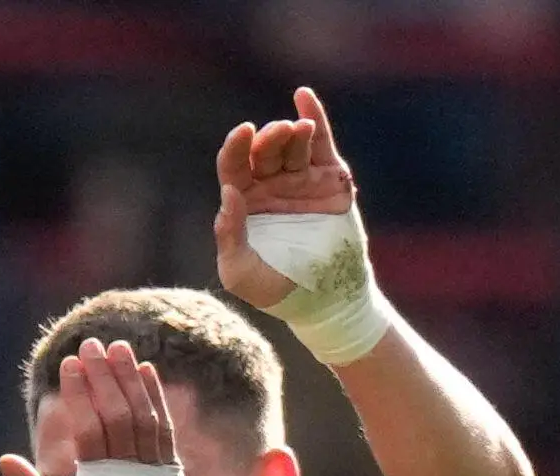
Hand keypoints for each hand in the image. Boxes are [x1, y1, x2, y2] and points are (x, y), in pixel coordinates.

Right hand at [0, 340, 187, 475]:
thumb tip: (7, 459)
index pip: (90, 426)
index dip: (80, 392)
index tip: (71, 364)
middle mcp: (132, 471)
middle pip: (118, 411)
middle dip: (103, 375)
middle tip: (90, 344)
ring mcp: (156, 470)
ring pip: (144, 413)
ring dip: (130, 378)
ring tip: (117, 347)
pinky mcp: (172, 474)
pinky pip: (164, 427)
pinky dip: (156, 398)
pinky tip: (147, 375)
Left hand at [215, 86, 357, 311]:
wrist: (322, 296)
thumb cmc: (273, 288)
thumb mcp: (240, 271)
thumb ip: (229, 236)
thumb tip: (228, 194)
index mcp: (243, 201)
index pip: (233, 166)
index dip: (235, 147)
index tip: (242, 134)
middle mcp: (270, 185)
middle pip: (264, 150)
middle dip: (268, 138)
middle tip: (276, 133)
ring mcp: (300, 179)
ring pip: (293, 145)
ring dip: (292, 131)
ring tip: (296, 130)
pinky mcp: (330, 178)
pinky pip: (321, 143)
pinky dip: (314, 116)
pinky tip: (303, 95)